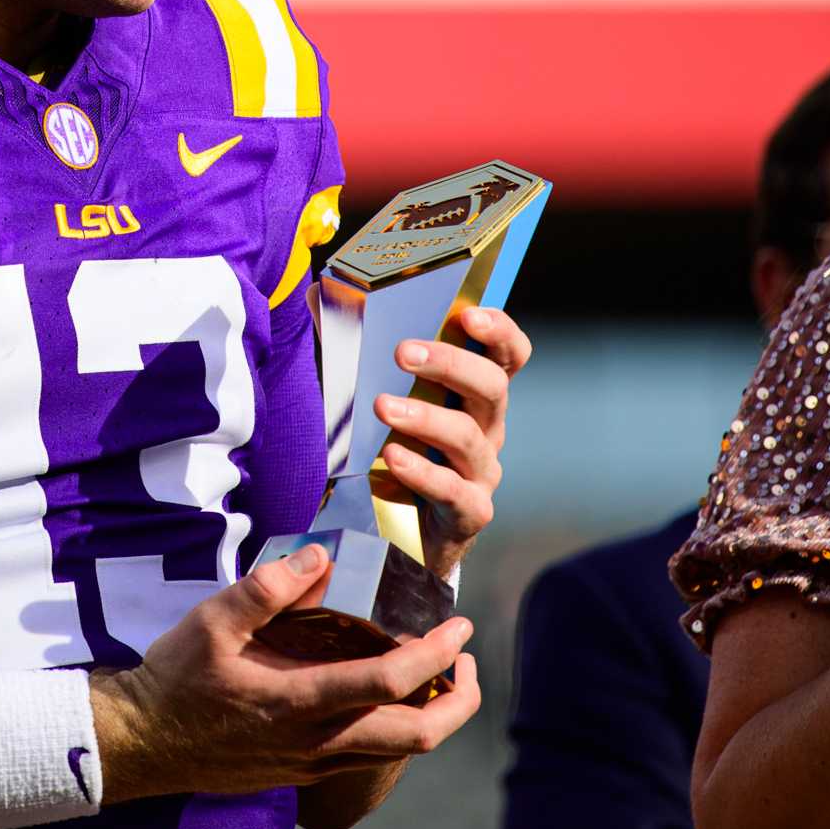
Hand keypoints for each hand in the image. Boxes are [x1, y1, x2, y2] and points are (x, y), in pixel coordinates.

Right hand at [93, 544, 481, 801]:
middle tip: (467, 659)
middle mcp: (318, 742)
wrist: (144, 743)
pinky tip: (388, 693)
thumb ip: (267, 588)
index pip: (391, 684)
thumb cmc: (175, 678)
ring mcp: (314, 763)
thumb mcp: (211, 621)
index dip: (437, 655)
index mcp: (300, 701)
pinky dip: (399, 727)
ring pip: (400, 753)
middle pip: (418, 738)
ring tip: (441, 675)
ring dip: (435, 716)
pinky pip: (372, 755)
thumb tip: (319, 555)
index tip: (459, 625)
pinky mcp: (306, 771)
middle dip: (461, 701)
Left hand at [374, 305, 530, 582]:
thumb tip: (321, 295)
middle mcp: (488, 430)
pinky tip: (392, 458)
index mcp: (473, 396)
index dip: (499, 331)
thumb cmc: (388, 450)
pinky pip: (454, 491)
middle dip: (451, 363)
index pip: (508, 356)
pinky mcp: (469, 513)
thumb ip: (355, 348)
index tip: (470, 314)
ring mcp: (481, 473)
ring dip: (425, 417)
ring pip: (468, 437)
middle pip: (491, 387)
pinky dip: (423, 472)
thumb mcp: (378, 398)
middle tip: (402, 351)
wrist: (398, 534)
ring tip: (382, 407)